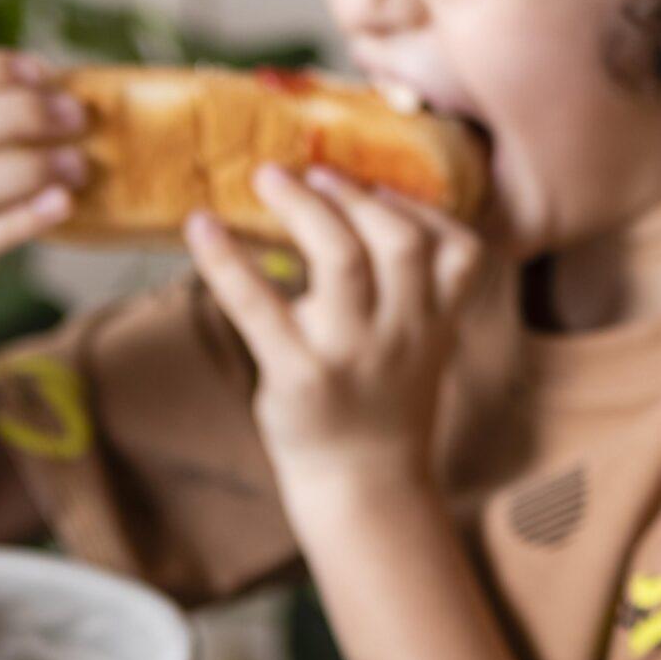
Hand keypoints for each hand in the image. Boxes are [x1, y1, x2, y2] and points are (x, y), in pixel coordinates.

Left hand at [185, 165, 482, 486]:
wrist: (363, 488)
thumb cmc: (383, 410)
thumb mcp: (421, 351)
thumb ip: (408, 296)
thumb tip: (355, 218)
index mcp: (437, 324)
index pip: (460, 251)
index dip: (419, 208)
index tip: (378, 186)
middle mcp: (403, 334)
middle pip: (396, 241)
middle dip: (353, 195)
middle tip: (312, 171)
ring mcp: (353, 354)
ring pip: (340, 259)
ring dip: (302, 207)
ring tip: (269, 180)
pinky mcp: (299, 375)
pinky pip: (257, 303)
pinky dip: (224, 259)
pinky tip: (200, 227)